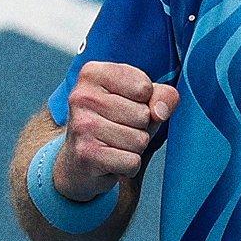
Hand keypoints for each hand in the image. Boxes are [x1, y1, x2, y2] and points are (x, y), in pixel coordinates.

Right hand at [53, 61, 178, 201]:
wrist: (78, 161)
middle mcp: (82, 96)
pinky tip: (111, 161)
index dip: (145, 102)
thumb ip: (161, 95)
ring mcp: (82, 125)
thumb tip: (161, 111)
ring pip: (139, 140)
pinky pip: (132, 162)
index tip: (125, 107)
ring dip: (134, 148)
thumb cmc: (112, 125)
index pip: (144, 87)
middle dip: (140, 128)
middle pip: (143, 115)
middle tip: (118, 130)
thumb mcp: (140, 101)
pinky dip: (128, 167)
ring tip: (114, 145)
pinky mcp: (86, 154)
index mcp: (93, 73)